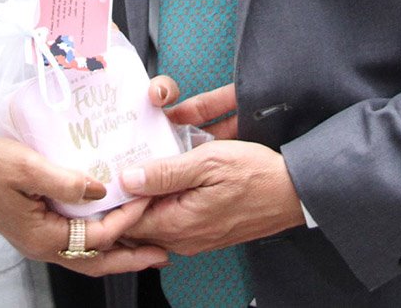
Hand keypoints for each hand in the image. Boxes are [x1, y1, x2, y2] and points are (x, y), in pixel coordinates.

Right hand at [0, 134, 168, 275]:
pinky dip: (99, 240)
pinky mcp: (37, 229)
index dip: (126, 219)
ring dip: (118, 252)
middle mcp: (43, 246)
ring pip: (87, 256)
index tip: (149, 199)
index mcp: (42, 236)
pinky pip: (76, 243)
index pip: (97, 235)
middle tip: (164, 254)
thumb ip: (65, 181)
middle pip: (96, 262)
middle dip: (131, 259)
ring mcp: (39, 240)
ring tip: (147, 245)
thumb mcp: (27, 166)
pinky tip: (111, 225)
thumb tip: (100, 189)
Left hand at [120, 81, 304, 253]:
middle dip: (125, 199)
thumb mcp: (207, 162)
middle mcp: (184, 239)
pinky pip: (171, 222)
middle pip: (137, 225)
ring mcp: (195, 239)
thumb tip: (127, 179)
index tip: (109, 170)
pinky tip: (163, 180)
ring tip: (138, 167)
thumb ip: (165, 172)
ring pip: (153, 224)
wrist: (291, 192)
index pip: (128, 221)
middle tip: (119, 165)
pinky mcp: (204, 233)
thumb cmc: (254, 174)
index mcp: (180, 223)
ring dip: (143, 200)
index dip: (114, 198)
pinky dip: (161, 204)